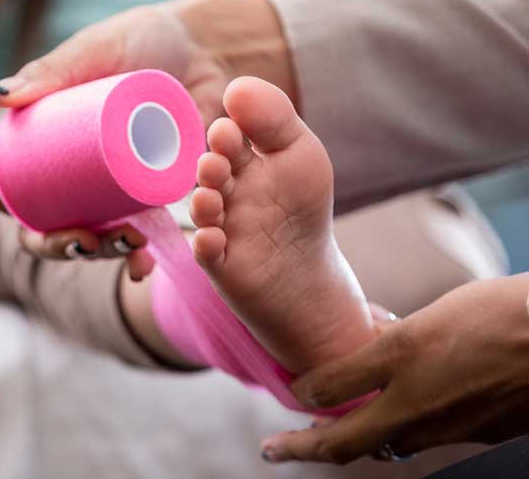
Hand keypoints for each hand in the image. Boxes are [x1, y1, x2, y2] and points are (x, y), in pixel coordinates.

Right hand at [0, 0, 291, 267]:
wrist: (207, 46)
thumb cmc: (140, 39)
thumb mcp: (91, 52)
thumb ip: (46, 72)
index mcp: (49, 141)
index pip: (17, 189)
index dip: (15, 211)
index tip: (28, 216)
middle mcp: (77, 171)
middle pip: (53, 223)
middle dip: (60, 244)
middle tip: (83, 240)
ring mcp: (116, 186)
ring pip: (96, 236)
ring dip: (103, 252)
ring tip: (128, 242)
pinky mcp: (155, 192)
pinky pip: (142, 233)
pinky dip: (141, 255)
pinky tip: (145, 264)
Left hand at [260, 274, 528, 464]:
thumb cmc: (499, 319)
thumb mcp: (428, 321)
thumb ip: (386, 339)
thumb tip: (357, 344)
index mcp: (400, 369)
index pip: (330, 401)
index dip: (300, 409)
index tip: (285, 408)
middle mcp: (417, 409)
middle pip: (347, 444)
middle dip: (303, 449)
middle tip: (272, 451)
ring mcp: (448, 428)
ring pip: (386, 442)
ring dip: (354, 439)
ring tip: (326, 429)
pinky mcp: (477, 433)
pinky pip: (423, 434)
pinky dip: (398, 425)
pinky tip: (396, 405)